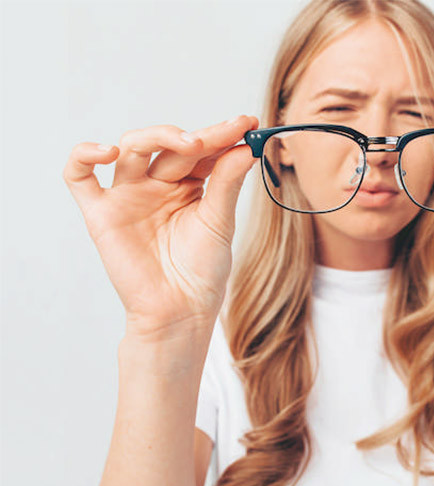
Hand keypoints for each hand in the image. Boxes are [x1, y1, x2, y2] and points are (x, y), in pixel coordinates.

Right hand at [63, 115, 259, 337]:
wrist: (179, 310)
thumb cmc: (202, 270)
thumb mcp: (219, 222)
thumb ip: (227, 183)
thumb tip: (245, 147)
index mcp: (190, 185)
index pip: (203, 150)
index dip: (224, 134)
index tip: (248, 122)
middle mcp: (157, 184)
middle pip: (170, 145)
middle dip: (198, 135)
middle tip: (223, 135)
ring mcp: (128, 195)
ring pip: (132, 148)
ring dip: (156, 136)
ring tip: (188, 143)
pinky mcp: (101, 212)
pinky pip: (79, 176)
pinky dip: (85, 156)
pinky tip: (109, 151)